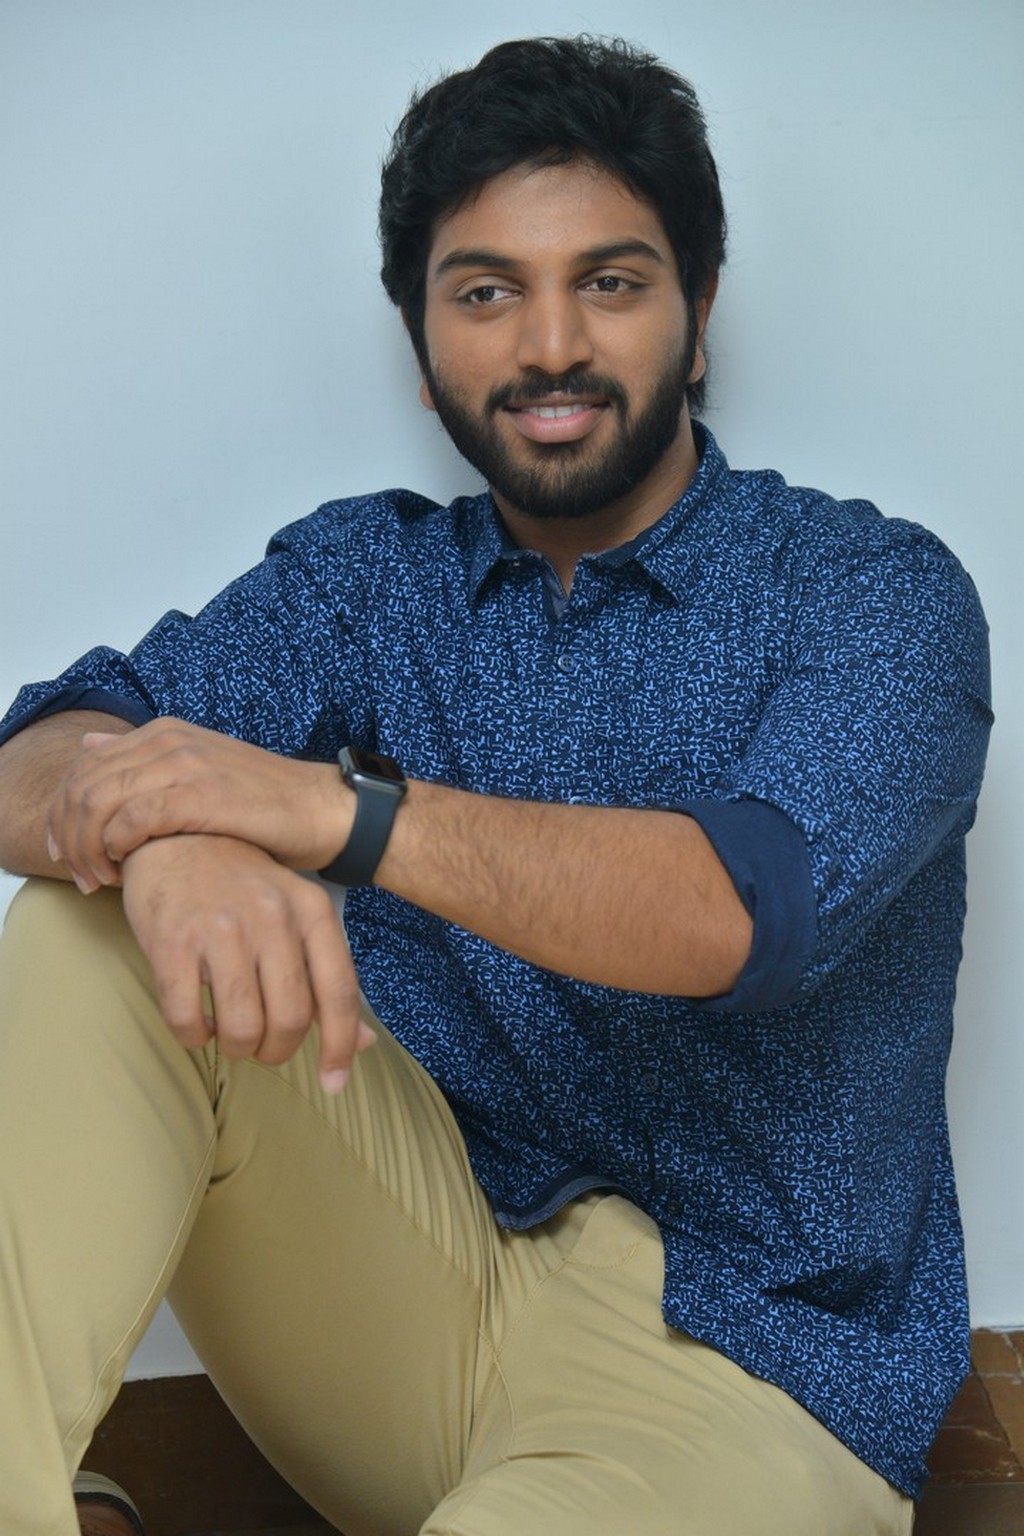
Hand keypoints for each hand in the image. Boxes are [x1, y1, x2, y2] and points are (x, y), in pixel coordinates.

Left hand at [47, 718, 351, 890]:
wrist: (324, 809)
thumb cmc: (263, 803)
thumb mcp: (198, 769)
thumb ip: (143, 760)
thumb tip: (93, 745)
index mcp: (163, 732)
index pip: (82, 767)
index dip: (62, 814)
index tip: (68, 854)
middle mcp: (168, 740)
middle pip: (80, 786)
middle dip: (67, 836)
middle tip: (79, 876)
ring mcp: (185, 765)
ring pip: (98, 803)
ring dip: (86, 848)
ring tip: (99, 880)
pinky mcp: (202, 796)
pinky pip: (132, 820)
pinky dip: (115, 849)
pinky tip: (124, 871)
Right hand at [120, 833, 372, 1091]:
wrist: (175, 835)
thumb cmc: (242, 885)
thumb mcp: (296, 915)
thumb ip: (328, 976)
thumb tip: (365, 1045)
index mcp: (311, 910)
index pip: (339, 994)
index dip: (340, 1047)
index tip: (333, 1084)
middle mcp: (272, 917)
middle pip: (289, 1020)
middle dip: (276, 1050)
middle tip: (261, 1045)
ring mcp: (220, 929)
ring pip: (241, 1028)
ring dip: (237, 1047)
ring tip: (230, 1032)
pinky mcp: (172, 942)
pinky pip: (187, 1019)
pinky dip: (194, 1036)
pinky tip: (197, 1021)